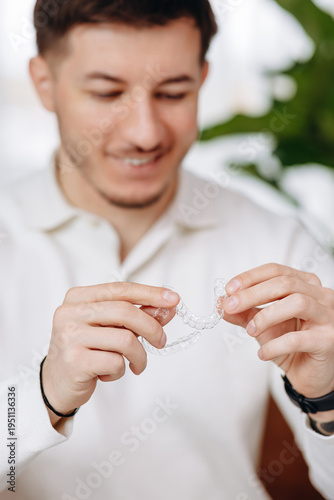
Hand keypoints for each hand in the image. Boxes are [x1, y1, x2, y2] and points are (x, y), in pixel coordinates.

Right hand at [43, 282, 178, 422]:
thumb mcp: (111, 328)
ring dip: (139, 355)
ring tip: (136, 364)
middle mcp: (70, 312)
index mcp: (78, 297)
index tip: (173, 299)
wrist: (57, 384)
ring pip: (124, 339)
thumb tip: (168, 307)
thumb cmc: (87, 351)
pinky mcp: (74, 362)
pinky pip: (115, 362)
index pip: (120, 289)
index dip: (150, 293)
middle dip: (152, 327)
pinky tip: (110, 373)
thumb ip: (137, 315)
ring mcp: (70, 336)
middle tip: (161, 341)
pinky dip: (122, 370)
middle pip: (125, 311)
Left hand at [222, 264, 333, 408]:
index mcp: (306, 284)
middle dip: (252, 294)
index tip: (229, 289)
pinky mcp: (329, 340)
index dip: (250, 277)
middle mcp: (321, 295)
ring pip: (297, 302)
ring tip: (250, 331)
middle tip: (230, 306)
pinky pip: (298, 338)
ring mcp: (328, 316)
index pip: (276, 271)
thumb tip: (221, 303)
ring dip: (266, 315)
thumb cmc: (291, 345)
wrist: (311, 375)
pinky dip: (275, 345)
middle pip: (285, 284)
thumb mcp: (263, 325)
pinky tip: (262, 353)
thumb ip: (244, 313)